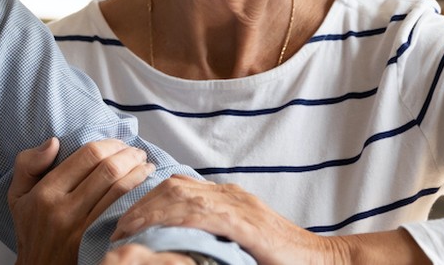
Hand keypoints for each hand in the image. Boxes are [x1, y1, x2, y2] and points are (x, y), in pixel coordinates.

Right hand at [10, 137, 154, 263]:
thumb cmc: (31, 229)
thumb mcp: (17, 195)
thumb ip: (28, 164)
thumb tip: (54, 142)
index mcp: (46, 192)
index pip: (86, 156)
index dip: (109, 144)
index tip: (119, 143)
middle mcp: (64, 209)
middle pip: (107, 171)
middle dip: (128, 156)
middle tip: (138, 152)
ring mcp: (82, 228)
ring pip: (119, 191)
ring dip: (138, 174)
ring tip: (146, 166)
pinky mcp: (96, 242)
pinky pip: (122, 213)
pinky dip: (137, 197)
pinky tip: (145, 189)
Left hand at [112, 175, 347, 264]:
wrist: (325, 262)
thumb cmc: (281, 257)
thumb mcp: (240, 240)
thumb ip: (213, 235)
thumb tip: (177, 244)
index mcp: (227, 197)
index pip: (177, 186)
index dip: (146, 199)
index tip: (125, 219)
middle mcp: (230, 195)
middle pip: (173, 186)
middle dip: (140, 203)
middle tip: (118, 226)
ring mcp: (239, 207)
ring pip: (182, 195)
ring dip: (148, 211)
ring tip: (126, 230)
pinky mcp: (247, 224)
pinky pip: (203, 214)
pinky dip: (174, 219)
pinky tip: (155, 230)